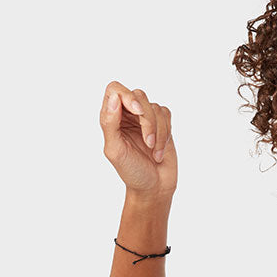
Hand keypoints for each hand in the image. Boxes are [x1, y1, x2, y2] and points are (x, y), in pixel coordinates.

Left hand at [99, 80, 176, 198]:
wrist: (154, 187)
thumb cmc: (132, 172)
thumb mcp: (115, 150)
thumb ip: (110, 123)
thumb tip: (115, 97)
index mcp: (111, 119)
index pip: (114, 90)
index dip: (126, 96)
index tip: (137, 111)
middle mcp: (127, 114)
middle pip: (138, 95)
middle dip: (146, 120)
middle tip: (148, 142)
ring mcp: (145, 118)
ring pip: (155, 107)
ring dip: (158, 132)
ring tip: (153, 152)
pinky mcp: (162, 123)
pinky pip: (166, 115)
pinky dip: (165, 133)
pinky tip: (160, 151)